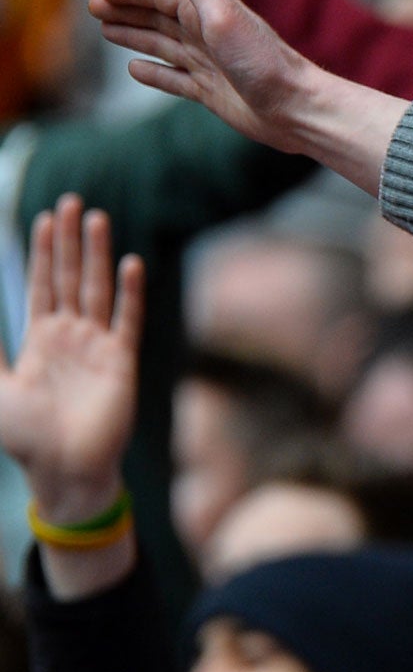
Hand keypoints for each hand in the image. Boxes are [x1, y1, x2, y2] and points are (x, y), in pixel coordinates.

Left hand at [0, 196, 143, 524]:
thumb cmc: (22, 436)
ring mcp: (99, 346)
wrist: (62, 469)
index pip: (43, 286)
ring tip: (97, 218)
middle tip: (72, 202)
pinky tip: (131, 263)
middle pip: (71, 278)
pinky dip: (130, 291)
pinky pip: (127, 318)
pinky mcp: (122, 361)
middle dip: (70, 241)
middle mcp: (71, 337)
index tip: (45, 218)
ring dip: (97, 254)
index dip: (43, 252)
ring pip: (98, 289)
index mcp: (41, 341)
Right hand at [90, 0, 319, 154]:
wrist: (296, 108)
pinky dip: (154, 73)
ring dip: (134, 35)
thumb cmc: (263, 61)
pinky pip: (174, 78)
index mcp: (209, 11)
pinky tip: (134, 69)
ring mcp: (209, 63)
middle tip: (92, 6)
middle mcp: (208, 34)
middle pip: (158, 16)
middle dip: (126, 9)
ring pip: (162, 44)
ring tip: (106, 30)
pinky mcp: (210, 91)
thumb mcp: (225, 14)